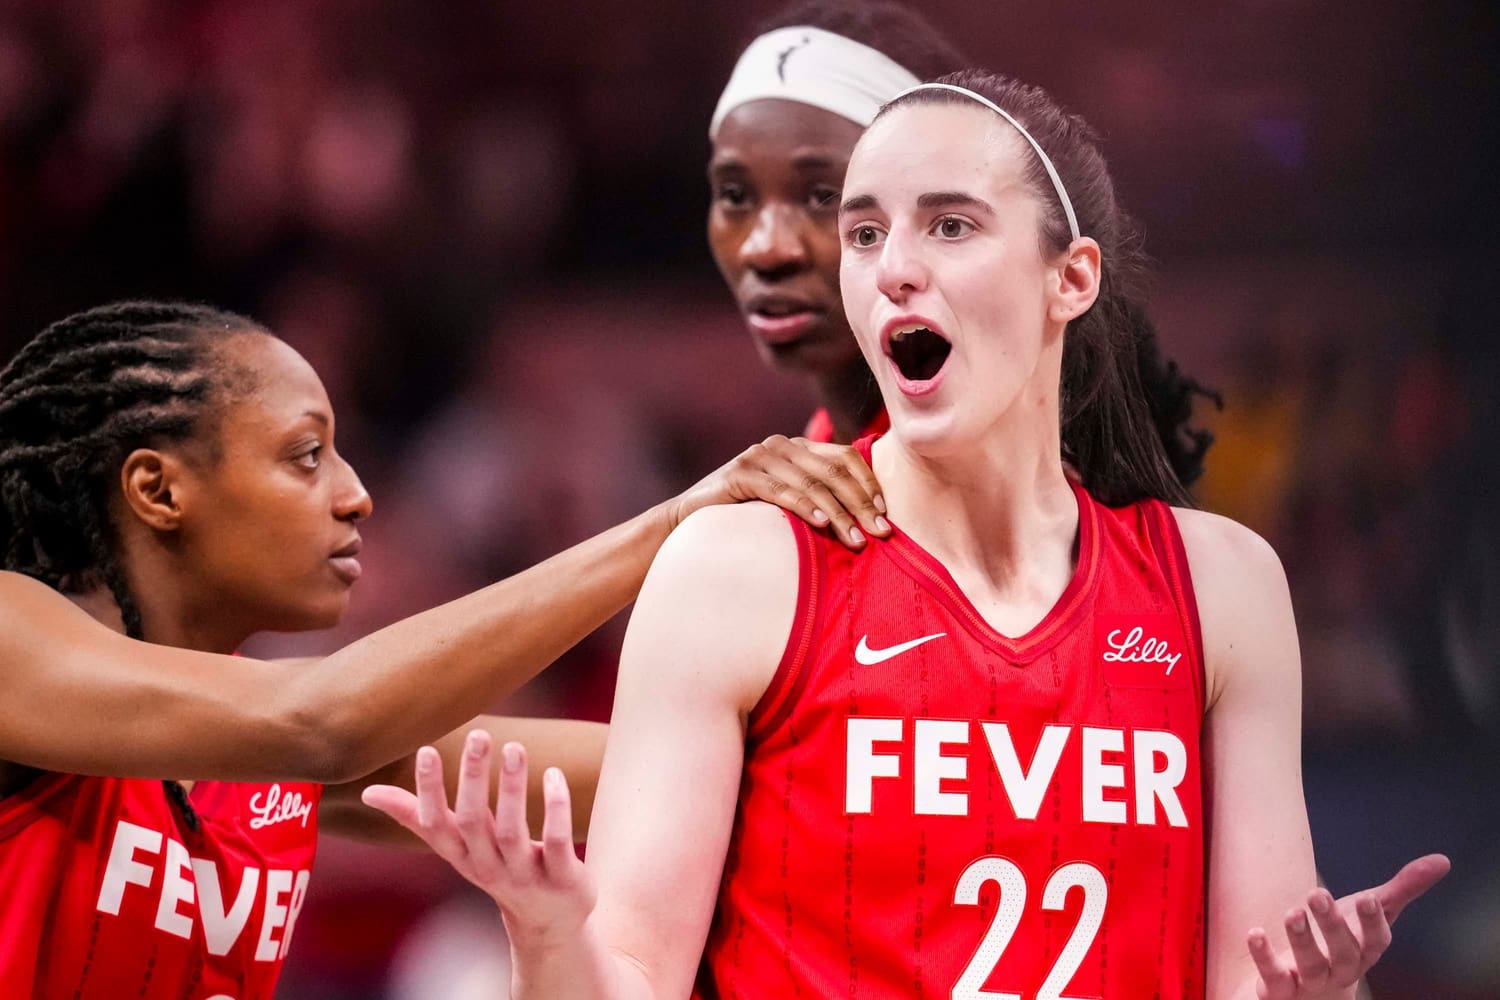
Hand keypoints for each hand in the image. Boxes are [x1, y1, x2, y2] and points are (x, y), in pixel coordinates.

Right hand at [361, 731, 595, 942]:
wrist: (547, 921)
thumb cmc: (495, 866)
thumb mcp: (455, 845)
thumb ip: (415, 816)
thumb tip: (368, 792)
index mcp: (459, 854)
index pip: (434, 824)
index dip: (429, 790)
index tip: (426, 749)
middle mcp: (486, 865)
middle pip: (472, 821)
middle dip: (472, 778)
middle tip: (479, 734)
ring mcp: (523, 874)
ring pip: (512, 831)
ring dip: (512, 788)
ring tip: (514, 747)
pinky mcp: (561, 878)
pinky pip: (557, 842)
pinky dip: (556, 810)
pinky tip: (555, 775)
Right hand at [666, 435, 889, 548]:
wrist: (689, 522)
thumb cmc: (745, 518)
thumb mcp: (788, 502)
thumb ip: (817, 497)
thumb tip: (866, 517)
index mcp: (797, 447)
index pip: (845, 456)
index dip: (868, 483)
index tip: (885, 513)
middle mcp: (781, 445)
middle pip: (834, 469)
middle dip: (861, 503)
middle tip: (881, 532)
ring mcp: (759, 456)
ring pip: (812, 483)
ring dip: (839, 514)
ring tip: (856, 540)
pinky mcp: (741, 473)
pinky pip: (782, 491)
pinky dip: (805, 508)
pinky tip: (822, 525)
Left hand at [1247, 853, 1449, 998]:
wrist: (1311, 992)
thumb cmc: (1344, 943)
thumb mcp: (1370, 914)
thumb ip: (1402, 889)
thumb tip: (1442, 860)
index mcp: (1363, 951)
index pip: (1375, 941)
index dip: (1373, 922)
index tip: (1369, 897)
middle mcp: (1340, 970)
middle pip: (1342, 953)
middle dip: (1332, 926)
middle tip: (1317, 893)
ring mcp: (1310, 983)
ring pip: (1310, 966)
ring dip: (1301, 940)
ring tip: (1292, 913)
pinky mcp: (1280, 990)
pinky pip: (1273, 978)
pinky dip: (1265, 957)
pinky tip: (1255, 933)